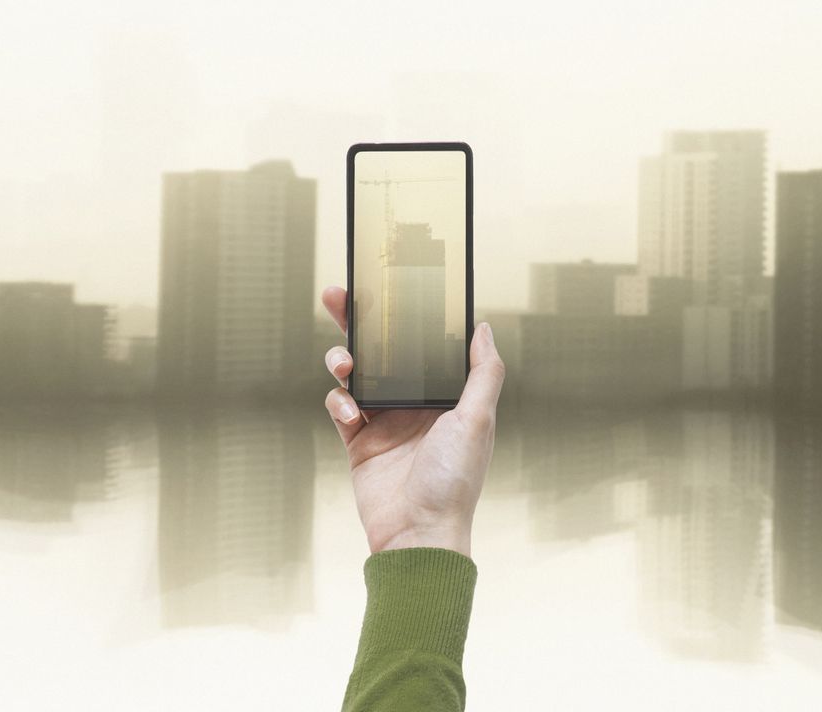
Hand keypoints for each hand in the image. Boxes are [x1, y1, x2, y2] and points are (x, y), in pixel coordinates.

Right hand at [319, 285, 504, 557]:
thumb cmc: (455, 481)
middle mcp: (416, 404)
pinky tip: (348, 408)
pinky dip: (339, 400)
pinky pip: (341, 407)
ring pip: (358, 374)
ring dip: (345, 359)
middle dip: (360, 322)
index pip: (426, 344)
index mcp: (448, 395)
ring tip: (344, 361)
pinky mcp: (360, 442)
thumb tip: (483, 328)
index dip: (408, 316)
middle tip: (338, 295)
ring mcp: (386, 422)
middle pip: (385, 351)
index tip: (390, 286)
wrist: (418, 535)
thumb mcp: (478, 421)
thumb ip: (483, 373)